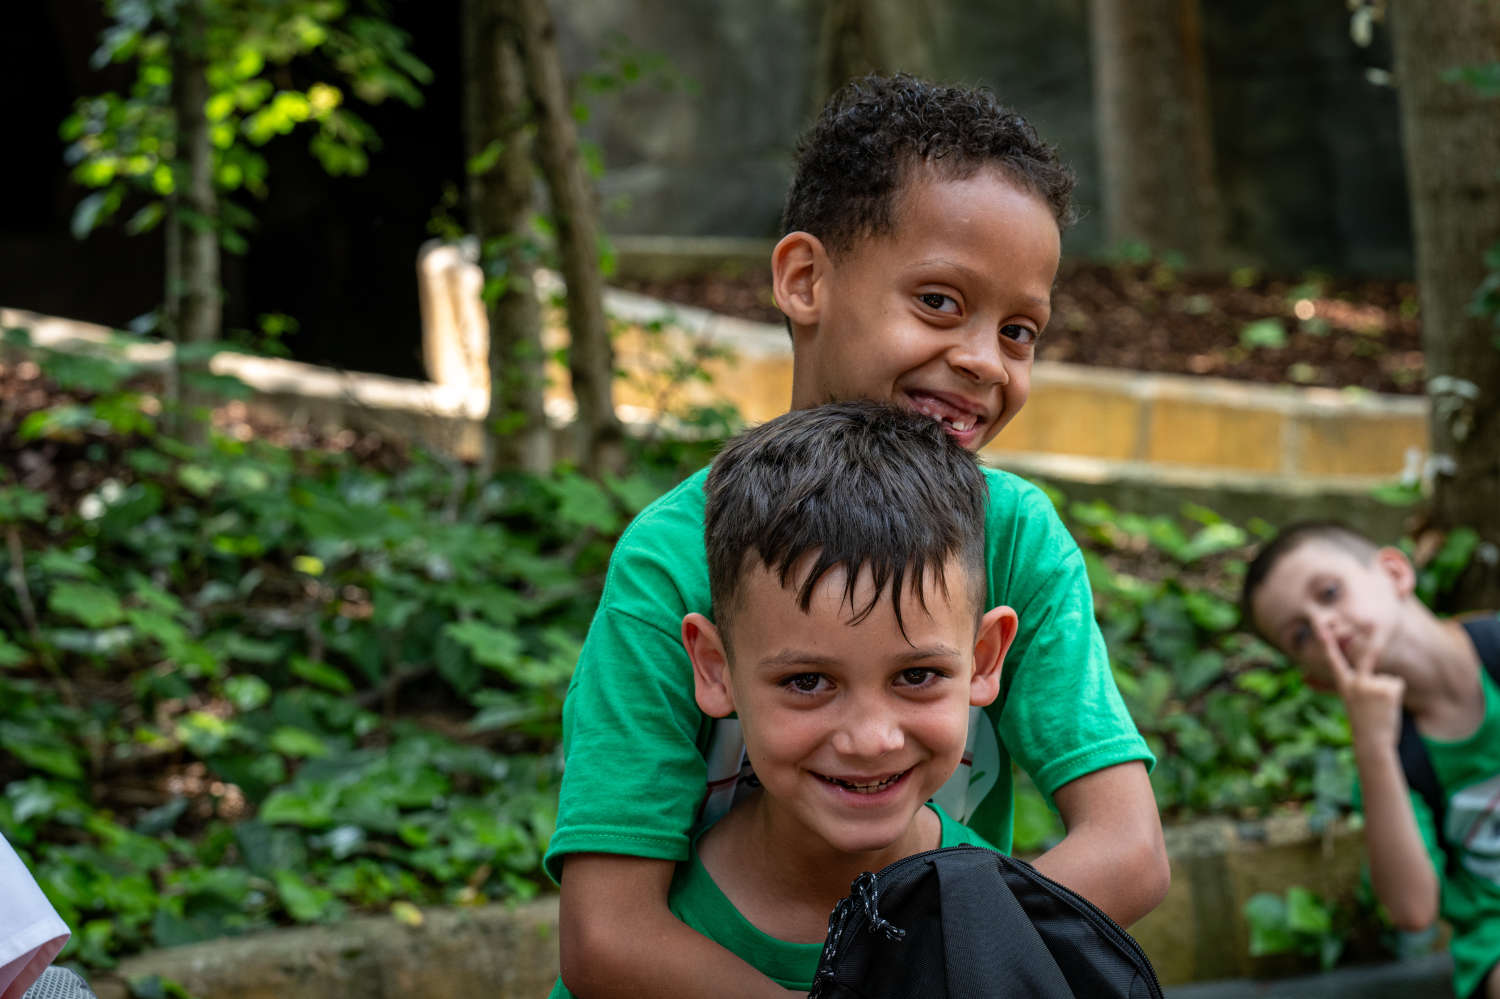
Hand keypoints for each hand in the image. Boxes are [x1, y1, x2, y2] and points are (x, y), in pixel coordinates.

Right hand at [1318, 624, 1402, 750]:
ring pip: (1386, 677)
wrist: (1372, 742)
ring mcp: (1371, 685)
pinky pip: (1396, 683)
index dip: (1327, 642)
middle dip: (1370, 637)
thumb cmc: (1362, 722)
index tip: (1320, 626)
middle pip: (1366, 655)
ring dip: (1388, 690)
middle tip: (1373, 622)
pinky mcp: (1388, 690)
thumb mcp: (1353, 702)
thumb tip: (1332, 682)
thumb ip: (1354, 685)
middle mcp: (1356, 682)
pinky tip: (1389, 707)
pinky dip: (1396, 694)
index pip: (1334, 660)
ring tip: (1380, 707)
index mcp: (1344, 684)